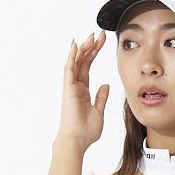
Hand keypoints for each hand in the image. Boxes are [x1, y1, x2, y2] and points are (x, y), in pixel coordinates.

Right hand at [57, 31, 108, 149]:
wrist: (78, 141)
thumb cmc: (86, 131)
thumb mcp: (99, 112)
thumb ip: (101, 97)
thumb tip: (106, 85)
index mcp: (83, 90)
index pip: (88, 66)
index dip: (94, 53)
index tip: (102, 42)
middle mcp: (76, 86)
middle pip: (83, 60)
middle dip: (91, 46)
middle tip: (100, 33)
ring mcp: (71, 86)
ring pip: (77, 62)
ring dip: (84, 48)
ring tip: (92, 35)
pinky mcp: (68, 88)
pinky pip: (70, 69)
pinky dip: (72, 56)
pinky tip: (76, 45)